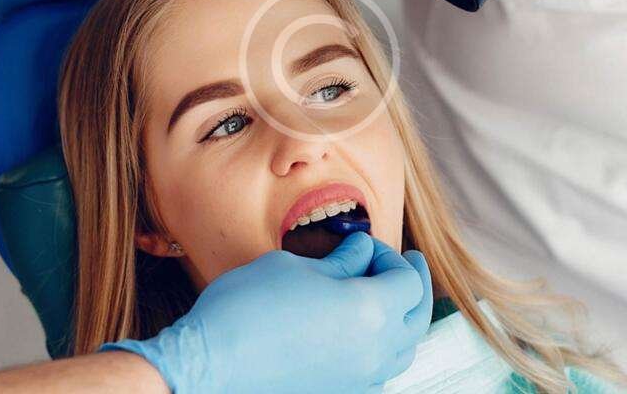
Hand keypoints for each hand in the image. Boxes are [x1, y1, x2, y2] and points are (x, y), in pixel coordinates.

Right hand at [103, 233, 432, 393]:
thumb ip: (340, 261)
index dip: (391, 257)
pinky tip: (361, 334)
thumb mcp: (296, 267)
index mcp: (370, 310)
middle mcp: (374, 351)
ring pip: (402, 351)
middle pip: (417, 317)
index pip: (407, 281)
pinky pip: (378, 374)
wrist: (210, 365)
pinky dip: (381, 350)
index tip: (365, 246)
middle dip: (414, 285)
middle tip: (408, 263)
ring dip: (402, 320)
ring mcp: (359, 381)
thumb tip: (362, 253)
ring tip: (388, 299)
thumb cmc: (248, 306)